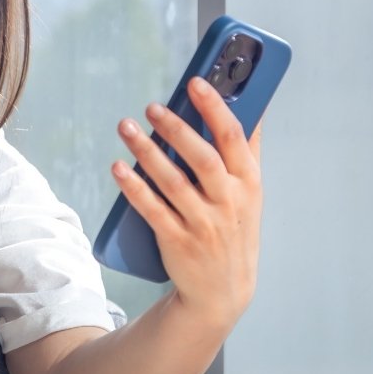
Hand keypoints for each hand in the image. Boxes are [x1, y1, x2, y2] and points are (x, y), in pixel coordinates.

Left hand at [112, 76, 262, 328]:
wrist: (222, 291)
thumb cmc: (234, 230)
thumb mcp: (250, 193)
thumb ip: (248, 150)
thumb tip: (254, 104)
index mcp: (248, 184)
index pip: (234, 138)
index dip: (215, 108)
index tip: (196, 82)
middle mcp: (228, 203)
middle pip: (203, 159)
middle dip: (177, 129)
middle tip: (152, 106)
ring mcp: (203, 224)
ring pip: (173, 182)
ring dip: (147, 152)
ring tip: (126, 127)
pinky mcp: (177, 241)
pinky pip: (152, 210)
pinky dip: (134, 188)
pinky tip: (118, 168)